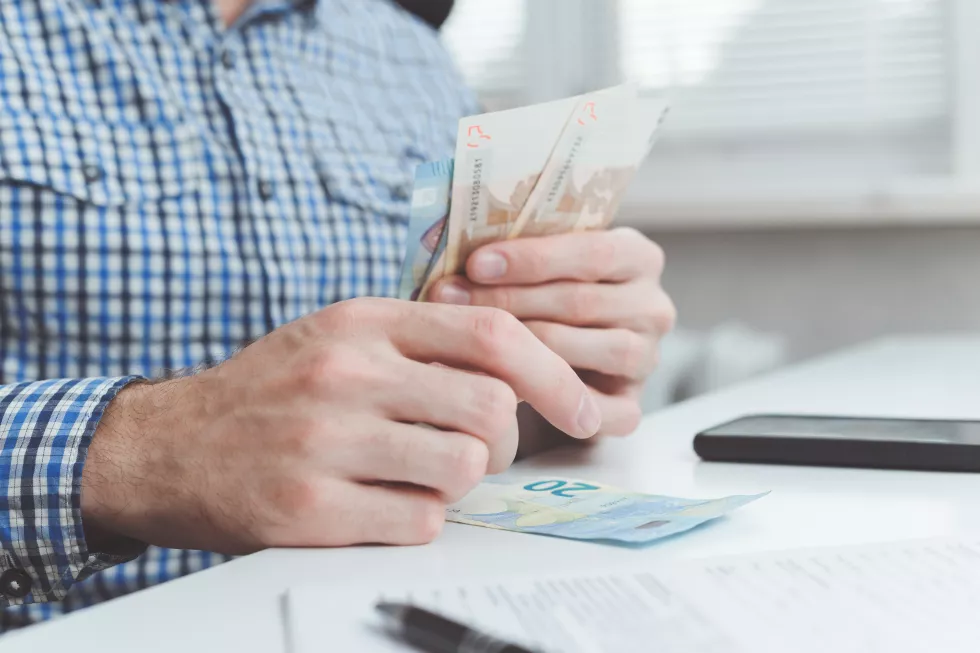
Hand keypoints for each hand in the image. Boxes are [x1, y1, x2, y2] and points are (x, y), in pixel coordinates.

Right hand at [81, 298, 597, 552]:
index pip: (491, 333)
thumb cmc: (271, 391)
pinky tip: (383, 504)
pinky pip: (420, 521)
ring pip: (463, 466)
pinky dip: (419, 519)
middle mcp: (346, 373)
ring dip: (459, 480)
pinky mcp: (308, 509)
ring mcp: (325, 441)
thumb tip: (519, 367)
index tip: (582, 405)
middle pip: (491, 408)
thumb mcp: (340, 337)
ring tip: (419, 474)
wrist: (167, 446)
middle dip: (504, 439)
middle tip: (478, 449)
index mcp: (363, 321)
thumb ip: (422, 341)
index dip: (552, 371)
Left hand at [430, 227, 674, 436]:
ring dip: (519, 347)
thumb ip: (519, 254)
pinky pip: (591, 406)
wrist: (562, 352)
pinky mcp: (632, 406)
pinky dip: (544, 399)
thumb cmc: (543, 295)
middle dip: (507, 301)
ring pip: (583, 350)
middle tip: (449, 299)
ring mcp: (646, 358)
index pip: (592, 252)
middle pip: (579, 302)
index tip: (475, 263)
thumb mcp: (541, 263)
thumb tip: (461, 258)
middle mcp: (652, 306)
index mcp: (638, 257)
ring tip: (464, 341)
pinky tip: (500, 387)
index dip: (531, 258)